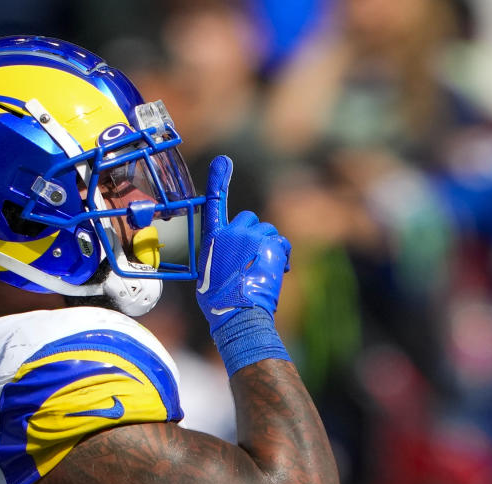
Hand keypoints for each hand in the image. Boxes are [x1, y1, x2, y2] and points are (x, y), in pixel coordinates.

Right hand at [195, 155, 290, 332]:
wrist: (237, 313)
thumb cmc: (220, 302)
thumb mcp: (209, 273)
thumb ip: (220, 255)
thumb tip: (228, 257)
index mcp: (213, 239)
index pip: (214, 204)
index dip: (218, 181)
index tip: (223, 161)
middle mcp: (231, 232)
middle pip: (250, 219)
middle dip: (254, 234)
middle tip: (253, 258)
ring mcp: (252, 237)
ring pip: (268, 232)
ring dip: (268, 247)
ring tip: (263, 270)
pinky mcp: (271, 244)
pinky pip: (281, 243)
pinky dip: (282, 256)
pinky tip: (276, 273)